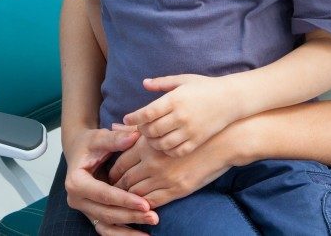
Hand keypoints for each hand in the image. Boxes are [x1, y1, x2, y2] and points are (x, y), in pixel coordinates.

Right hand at [62, 127, 158, 230]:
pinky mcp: (93, 214)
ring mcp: (85, 209)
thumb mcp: (99, 137)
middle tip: (154, 215)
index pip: (103, 194)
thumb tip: (134, 136)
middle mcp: (77, 199)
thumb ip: (115, 138)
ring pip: (107, 227)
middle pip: (106, 213)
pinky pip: (108, 230)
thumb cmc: (89, 143)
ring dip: (129, 230)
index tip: (145, 203)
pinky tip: (144, 235)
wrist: (79, 150)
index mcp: (75, 181)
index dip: (124, 200)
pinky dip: (125, 234)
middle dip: (131, 216)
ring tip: (151, 223)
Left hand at [108, 132, 232, 209]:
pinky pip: (154, 201)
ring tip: (123, 199)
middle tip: (111, 190)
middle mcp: (152, 162)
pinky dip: (144, 205)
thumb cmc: (191, 126)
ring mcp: (165, 177)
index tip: (109, 175)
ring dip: (127, 197)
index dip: (112, 170)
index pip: (120, 161)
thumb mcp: (160, 126)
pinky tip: (141, 204)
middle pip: (126, 179)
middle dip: (117, 186)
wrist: (221, 140)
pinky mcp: (178, 189)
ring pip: (137, 193)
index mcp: (146, 144)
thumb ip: (136, 127)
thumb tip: (114, 127)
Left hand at [123, 74, 233, 156]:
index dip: (134, 118)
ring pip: (162, 144)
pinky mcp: (197, 140)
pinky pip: (176, 151)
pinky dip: (167, 150)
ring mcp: (189, 131)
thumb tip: (144, 83)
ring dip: (152, 142)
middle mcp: (180, 116)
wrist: (231, 99)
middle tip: (140, 129)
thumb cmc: (205, 87)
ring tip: (151, 138)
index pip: (147, 113)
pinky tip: (165, 145)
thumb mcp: (183, 80)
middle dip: (142, 131)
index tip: (127, 119)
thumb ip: (162, 83)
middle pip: (152, 130)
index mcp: (174, 99)